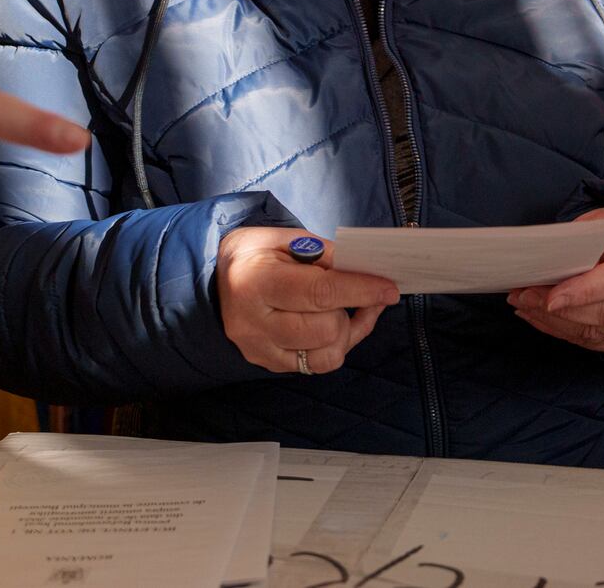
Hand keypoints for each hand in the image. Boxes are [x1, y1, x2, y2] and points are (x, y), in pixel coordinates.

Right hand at [216, 227, 399, 374]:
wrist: (213, 279)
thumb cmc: (254, 253)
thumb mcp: (285, 239)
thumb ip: (326, 255)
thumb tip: (367, 271)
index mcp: (256, 281)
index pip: (320, 292)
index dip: (361, 290)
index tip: (390, 288)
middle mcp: (253, 322)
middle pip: (325, 328)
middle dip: (349, 310)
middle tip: (351, 292)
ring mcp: (258, 348)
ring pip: (326, 354)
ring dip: (344, 331)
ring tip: (342, 309)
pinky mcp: (266, 363)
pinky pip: (316, 365)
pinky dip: (333, 345)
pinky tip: (333, 325)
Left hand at [505, 208, 603, 351]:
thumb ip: (581, 243)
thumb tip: (545, 266)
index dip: (584, 292)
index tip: (550, 298)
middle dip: (562, 309)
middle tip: (524, 297)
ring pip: (601, 332)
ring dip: (557, 322)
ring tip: (524, 305)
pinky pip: (597, 341)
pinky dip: (564, 331)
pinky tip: (538, 317)